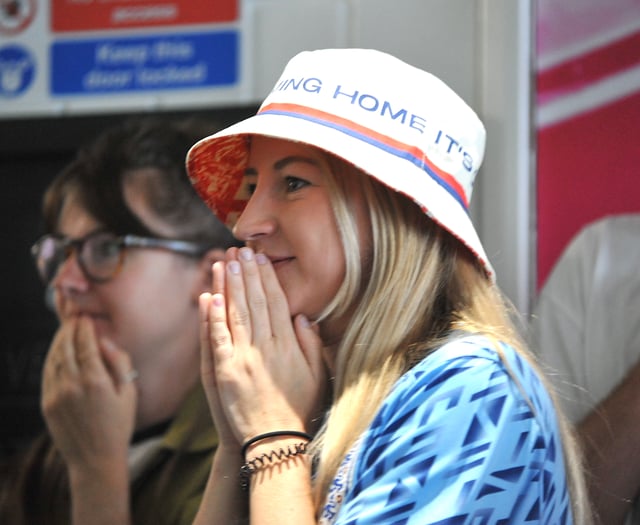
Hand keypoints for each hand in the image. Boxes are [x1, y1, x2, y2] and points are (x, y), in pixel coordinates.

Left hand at [41, 316, 136, 471]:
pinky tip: (57, 352)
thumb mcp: (130, 393)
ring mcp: (57, 395)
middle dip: (70, 330)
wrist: (95, 459)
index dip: (85, 328)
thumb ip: (120, 363)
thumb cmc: (119, 425)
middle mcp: (73, 385)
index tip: (86, 318)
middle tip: (74, 318)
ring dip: (58, 342)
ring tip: (65, 331)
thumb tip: (106, 342)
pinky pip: (47, 374)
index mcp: (96, 381)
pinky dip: (51, 358)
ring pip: (54, 359)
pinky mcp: (47, 404)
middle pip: (66, 347)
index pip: (86, 344)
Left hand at [201, 247, 326, 444]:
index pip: (276, 303)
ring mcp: (245, 358)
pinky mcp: (225, 371)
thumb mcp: (316, 375)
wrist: (275, 441)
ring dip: (229, 286)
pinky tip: (211, 296)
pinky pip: (219, 338)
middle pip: (255, 302)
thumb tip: (302, 316)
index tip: (261, 260)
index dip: (267, 280)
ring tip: (225, 262)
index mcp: (288, 345)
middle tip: (240, 250)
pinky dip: (214, 317)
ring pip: (236, 313)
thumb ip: (311, 343)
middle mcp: (267, 346)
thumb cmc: (298, 409)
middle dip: (247, 274)